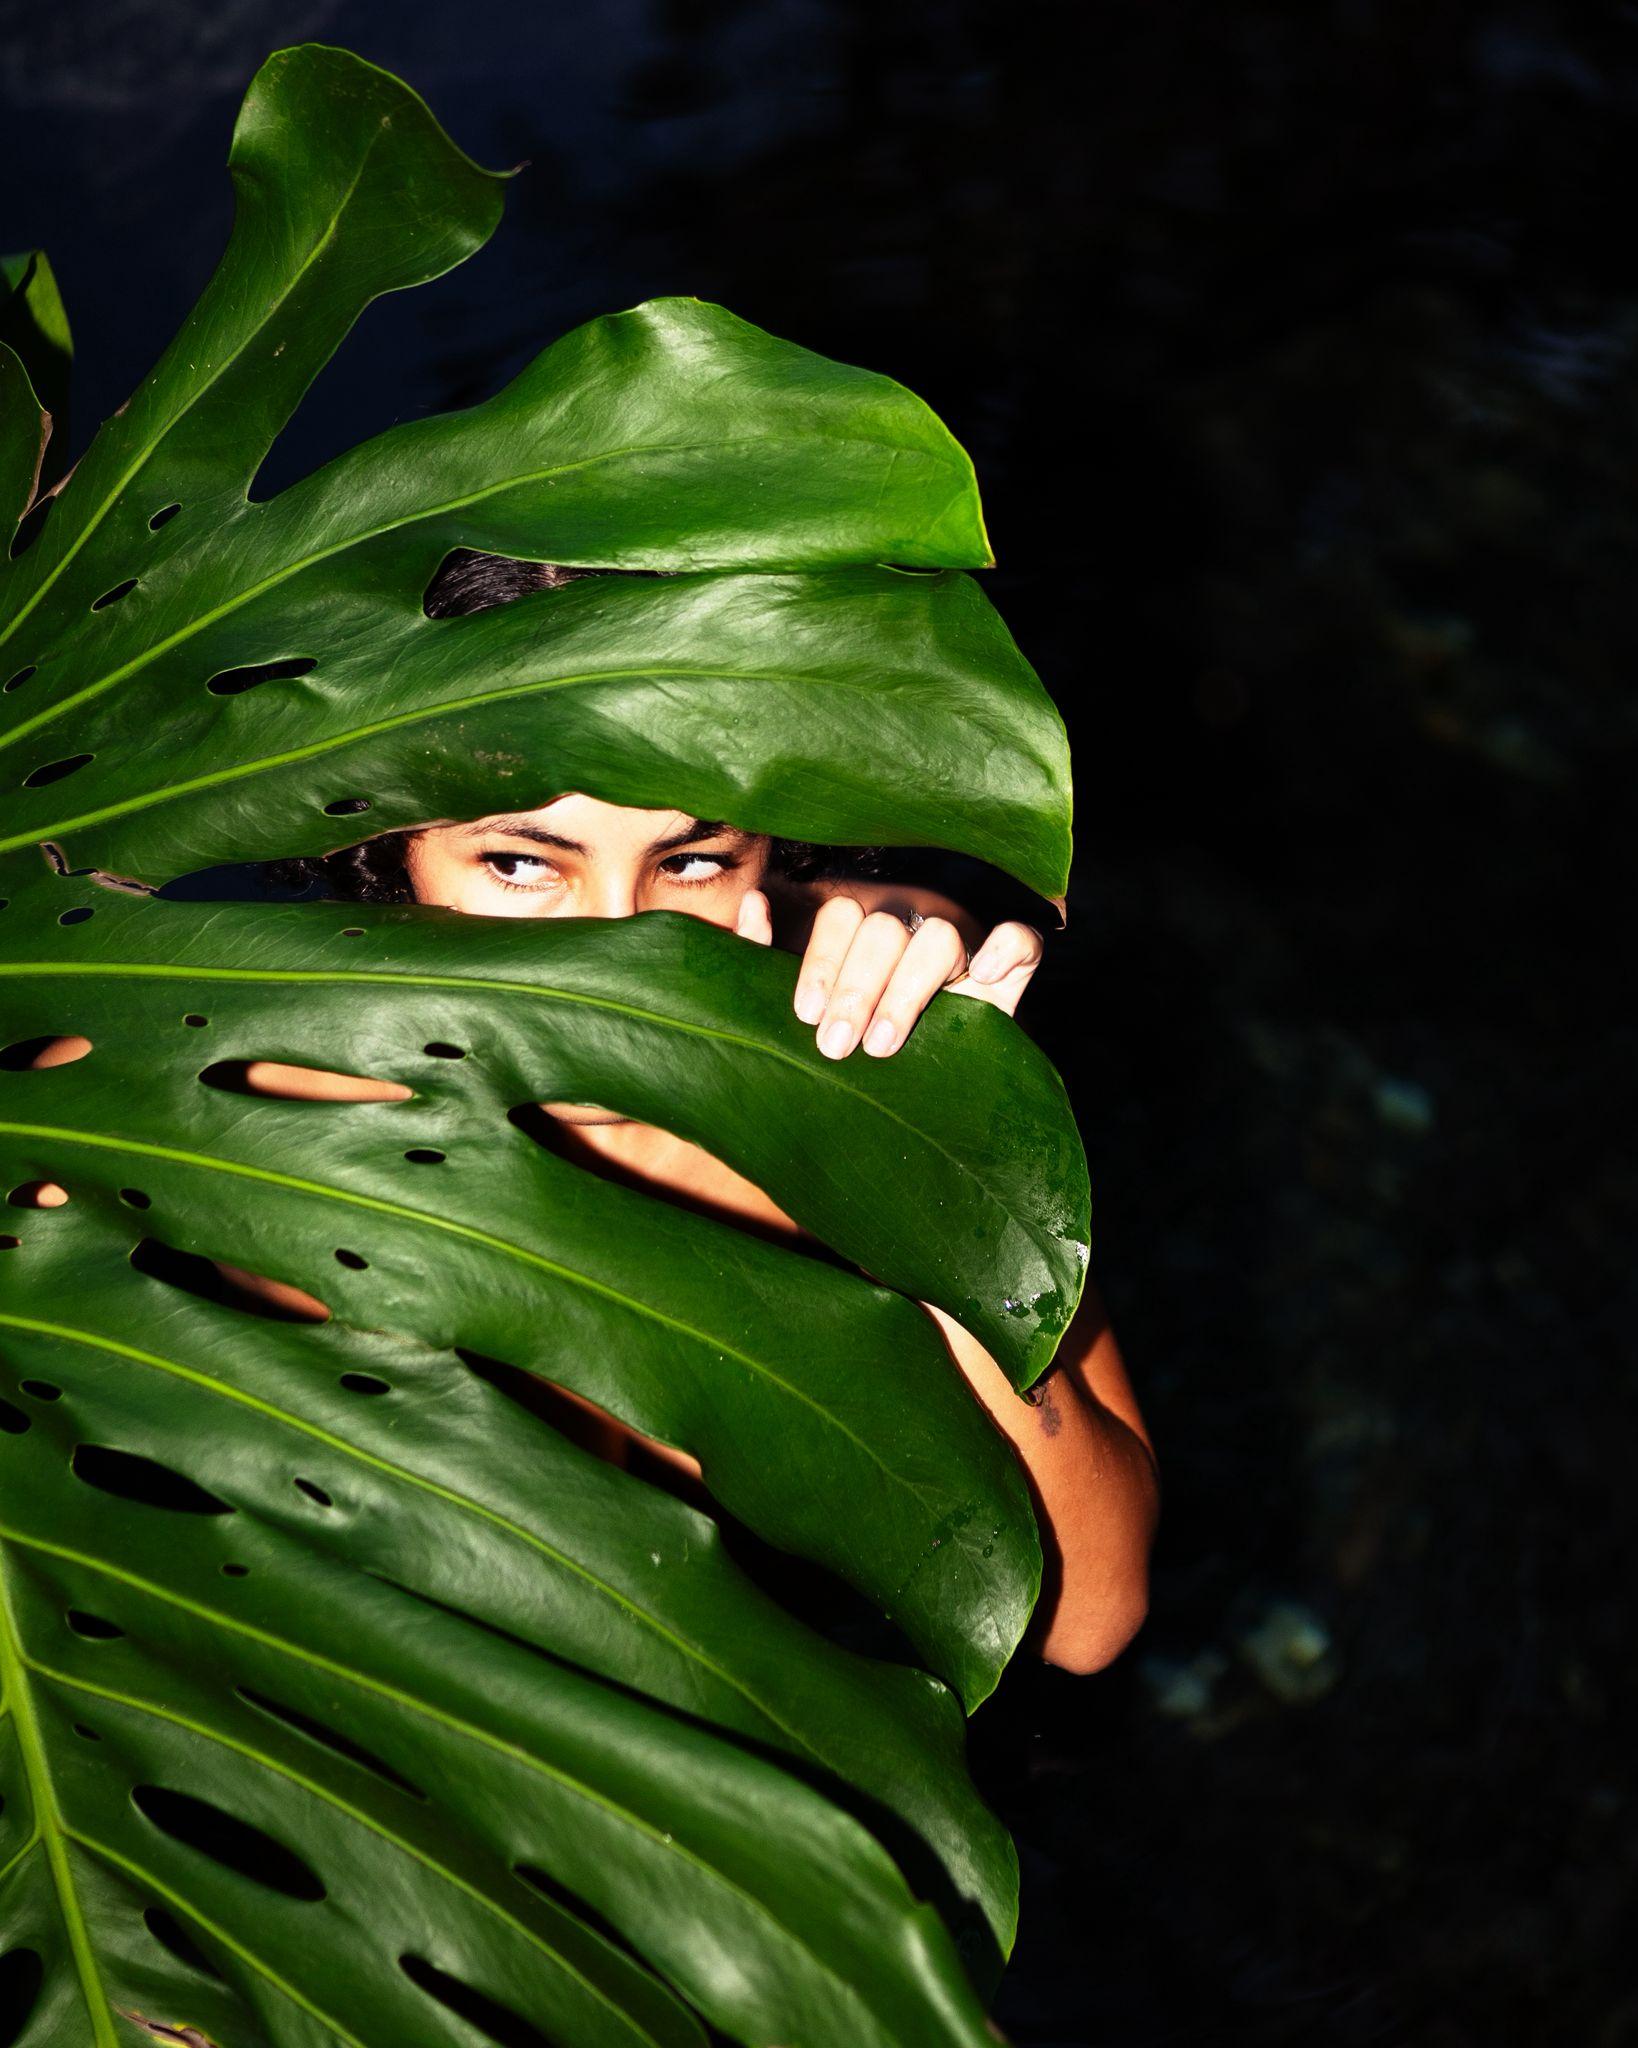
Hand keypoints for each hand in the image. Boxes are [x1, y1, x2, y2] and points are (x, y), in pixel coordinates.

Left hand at [736, 890, 1043, 1059]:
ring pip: (938, 936)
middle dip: (856, 989)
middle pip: (883, 928)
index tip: (806, 1015)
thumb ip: (765, 961)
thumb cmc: (843, 1065)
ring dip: (906, 989)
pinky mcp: (1009, 981)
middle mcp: (908, 940)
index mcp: (857, 942)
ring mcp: (960, 958)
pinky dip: (1006, 947)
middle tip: (837, 1047)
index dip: (821, 961)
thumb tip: (753, 904)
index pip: (842, 916)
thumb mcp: (800, 1020)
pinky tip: (983, 977)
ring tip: (883, 1044)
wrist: (909, 1122)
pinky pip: (1021, 941)